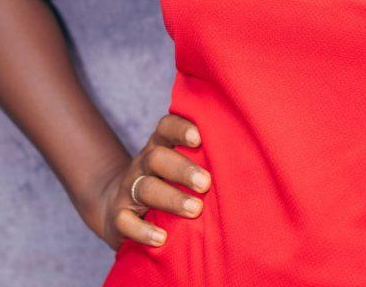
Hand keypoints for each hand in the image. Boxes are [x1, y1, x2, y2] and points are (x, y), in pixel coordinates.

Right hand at [86, 113, 210, 250]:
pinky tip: (161, 238)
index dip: (181, 128)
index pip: (166, 127)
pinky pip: (125, 221)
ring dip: (170, 198)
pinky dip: (142, 231)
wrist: (118, 206)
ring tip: (195, 210)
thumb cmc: (166, 182)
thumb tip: (247, 155)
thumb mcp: (180, 164)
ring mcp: (128, 189)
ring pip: (145, 188)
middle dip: (182, 169)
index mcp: (161, 145)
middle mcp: (143, 164)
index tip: (199, 137)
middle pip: (157, 157)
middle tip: (206, 182)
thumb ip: (204, 156)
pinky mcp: (118, 216)